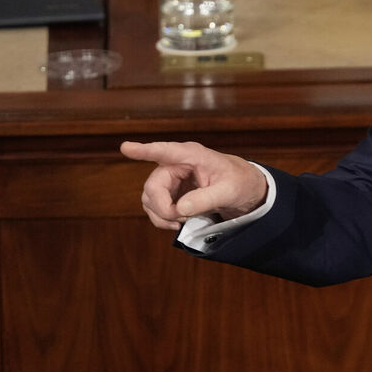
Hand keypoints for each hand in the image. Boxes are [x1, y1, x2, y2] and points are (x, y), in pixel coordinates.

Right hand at [120, 141, 267, 230]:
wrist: (245, 189)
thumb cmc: (240, 182)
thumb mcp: (230, 191)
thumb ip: (206, 199)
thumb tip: (181, 208)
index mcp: (192, 155)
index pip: (165, 151)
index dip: (144, 150)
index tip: (126, 148)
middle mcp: (177, 164)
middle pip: (153, 186)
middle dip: (162, 207)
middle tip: (179, 220)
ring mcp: (172, 179)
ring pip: (150, 198)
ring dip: (160, 215)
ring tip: (182, 222)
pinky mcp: (171, 193)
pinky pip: (155, 206)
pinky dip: (162, 218)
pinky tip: (177, 224)